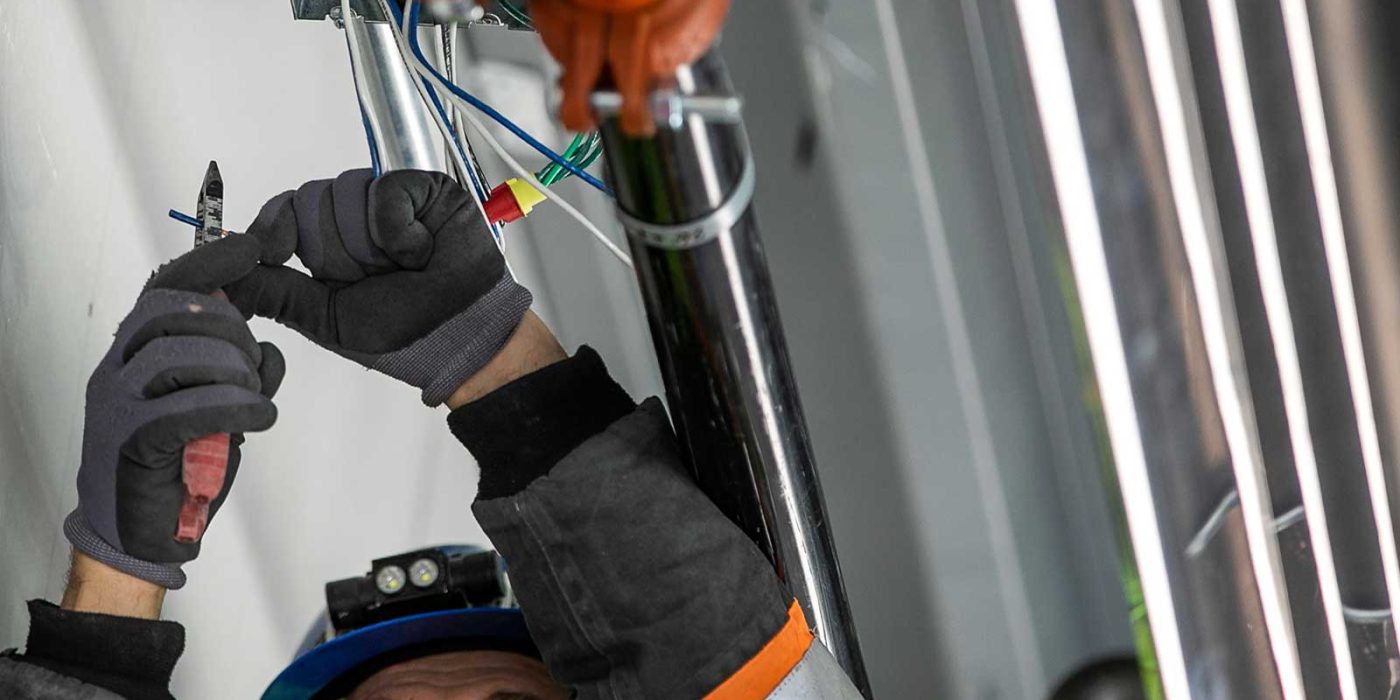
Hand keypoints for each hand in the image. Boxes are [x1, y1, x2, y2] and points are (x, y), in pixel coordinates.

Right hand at [65, 235, 283, 588]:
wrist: (138, 535)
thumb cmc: (178, 467)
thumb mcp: (219, 408)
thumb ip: (240, 374)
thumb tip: (269, 349)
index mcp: (134, 355)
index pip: (163, 289)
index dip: (208, 265)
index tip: (249, 248)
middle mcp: (118, 371)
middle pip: (174, 314)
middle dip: (230, 330)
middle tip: (253, 365)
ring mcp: (119, 406)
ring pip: (180, 356)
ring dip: (234, 373)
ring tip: (254, 401)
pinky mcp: (132, 443)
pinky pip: (186, 409)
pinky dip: (233, 408)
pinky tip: (260, 419)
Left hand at [225, 170, 531, 405]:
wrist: (459, 336)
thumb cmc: (400, 332)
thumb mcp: (323, 317)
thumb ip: (273, 293)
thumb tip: (217, 280)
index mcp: (324, 245)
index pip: (282, 212)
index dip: (273, 229)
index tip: (277, 254)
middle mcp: (353, 217)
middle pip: (309, 202)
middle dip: (335, 253)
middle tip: (371, 278)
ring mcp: (388, 199)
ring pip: (345, 195)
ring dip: (370, 246)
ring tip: (402, 268)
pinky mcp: (423, 189)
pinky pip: (385, 192)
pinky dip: (398, 231)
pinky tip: (419, 252)